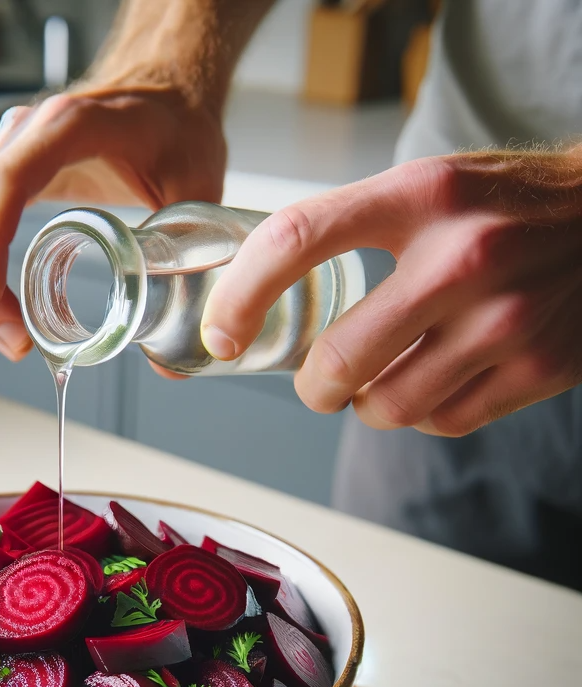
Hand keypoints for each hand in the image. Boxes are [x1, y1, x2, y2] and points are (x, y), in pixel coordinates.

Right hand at [0, 86, 226, 360]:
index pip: (5, 182)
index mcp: (68, 127)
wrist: (166, 96)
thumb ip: (187, 260)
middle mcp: (23, 135)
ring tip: (12, 338)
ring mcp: (4, 156)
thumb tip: (178, 354)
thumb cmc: (177, 131)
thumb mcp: (196, 189)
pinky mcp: (0, 180)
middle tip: (17, 343)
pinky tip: (3, 312)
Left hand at [201, 149, 581, 434]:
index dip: (242, 296)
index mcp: (421, 195)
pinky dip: (420, 413)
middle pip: (339, 360)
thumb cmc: (501, 205)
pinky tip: (433, 380)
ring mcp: (508, 317)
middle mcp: (465, 255)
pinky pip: (441, 422)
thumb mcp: (424, 187)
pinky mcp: (541, 365)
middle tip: (319, 379)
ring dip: (365, 405)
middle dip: (313, 385)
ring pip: (386, 407)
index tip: (223, 334)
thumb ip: (348, 229)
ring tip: (382, 379)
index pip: (297, 238)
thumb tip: (251, 294)